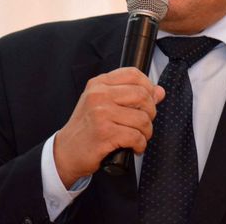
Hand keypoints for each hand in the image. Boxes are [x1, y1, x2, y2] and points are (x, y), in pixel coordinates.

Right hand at [53, 67, 164, 187]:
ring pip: (142, 118)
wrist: (65, 152)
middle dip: (150, 112)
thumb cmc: (86, 128)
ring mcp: (101, 113)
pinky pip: (136, 136)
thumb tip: (159, 92)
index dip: (148, 86)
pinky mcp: (104, 133)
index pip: (133, 74)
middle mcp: (99, 95)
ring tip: (139, 137)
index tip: (149, 100)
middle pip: (142, 95)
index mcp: (99, 84)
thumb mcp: (103, 104)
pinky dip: (140, 145)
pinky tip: (134, 147)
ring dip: (146, 132)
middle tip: (144, 123)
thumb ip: (130, 95)